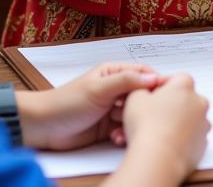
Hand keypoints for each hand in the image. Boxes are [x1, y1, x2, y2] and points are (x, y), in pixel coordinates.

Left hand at [20, 63, 160, 150]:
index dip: (156, 83)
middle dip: (144, 108)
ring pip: (134, 115)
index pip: (143, 73)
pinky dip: (123, 135)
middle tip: (143, 118)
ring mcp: (112, 108)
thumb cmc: (67, 102)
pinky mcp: (108, 127)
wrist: (45, 127)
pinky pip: (124, 129)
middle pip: (142, 96)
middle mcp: (116, 88)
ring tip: (123, 131)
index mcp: (114, 72)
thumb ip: (126, 81)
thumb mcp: (99, 89)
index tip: (167, 95)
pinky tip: (116, 139)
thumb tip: (152, 77)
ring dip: (132, 124)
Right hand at [121, 74, 209, 181]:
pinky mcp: (202, 146)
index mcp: (185, 86)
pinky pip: (192, 138)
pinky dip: (182, 140)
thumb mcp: (135, 97)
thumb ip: (142, 89)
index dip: (161, 87)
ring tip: (158, 131)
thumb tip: (144, 93)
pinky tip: (166, 144)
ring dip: (177, 123)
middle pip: (184, 99)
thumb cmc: (148, 127)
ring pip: (189, 119)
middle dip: (170, 105)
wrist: (158, 159)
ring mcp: (203, 125)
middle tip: (152, 114)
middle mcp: (199, 103)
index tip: (150, 95)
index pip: (175, 79)